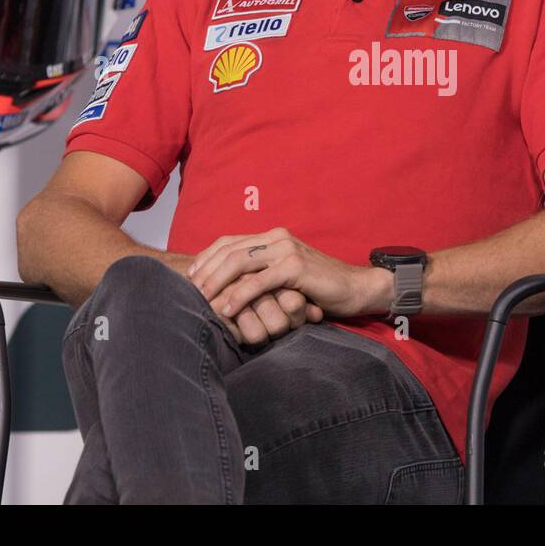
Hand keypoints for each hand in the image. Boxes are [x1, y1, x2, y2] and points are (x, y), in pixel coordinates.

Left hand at [160, 252, 322, 346]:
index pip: (229, 242)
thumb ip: (262, 273)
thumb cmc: (319, 287)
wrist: (355, 288)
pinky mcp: (296, 267)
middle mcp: (277, 238)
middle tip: (189, 291)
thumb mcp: (285, 276)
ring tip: (201, 300)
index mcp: (272, 237)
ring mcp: (287, 250)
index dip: (206, 258)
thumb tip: (230, 285)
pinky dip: (241, 295)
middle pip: (230, 250)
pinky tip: (228, 309)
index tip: (190, 277)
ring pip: (240, 262)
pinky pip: (260, 281)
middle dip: (206, 271)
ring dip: (217, 282)